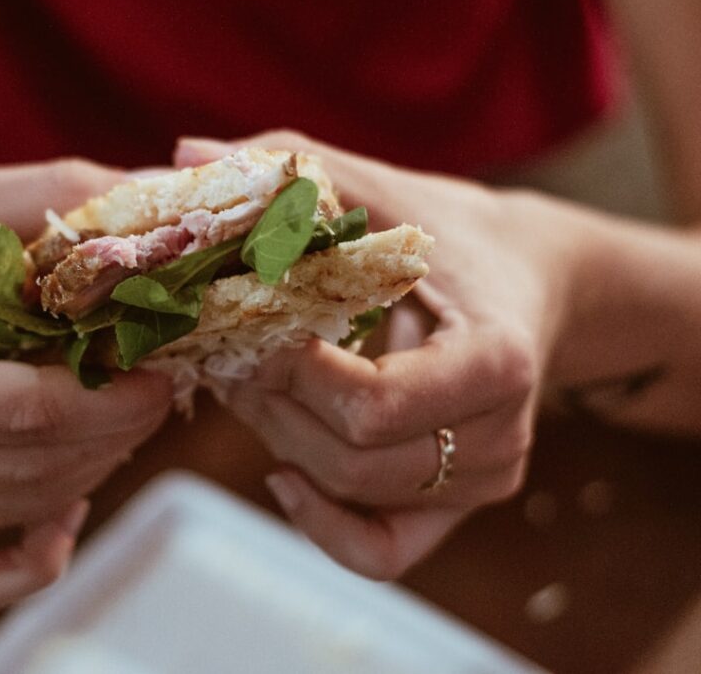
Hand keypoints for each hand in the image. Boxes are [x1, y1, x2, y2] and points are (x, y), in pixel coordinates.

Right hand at [0, 160, 172, 612]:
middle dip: (119, 429)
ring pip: (25, 510)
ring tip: (120, 411)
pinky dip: (39, 551)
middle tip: (158, 381)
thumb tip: (162, 197)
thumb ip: (52, 198)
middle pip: (36, 470)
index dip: (114, 397)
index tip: (163, 366)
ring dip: (94, 466)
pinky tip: (69, 503)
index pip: (29, 416)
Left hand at [175, 131, 582, 578]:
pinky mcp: (458, 505)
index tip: (249, 327)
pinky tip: (282, 473)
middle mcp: (500, 432)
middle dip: (271, 406)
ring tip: (249, 384)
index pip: (373, 405)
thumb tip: (184, 156)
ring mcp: (484, 479)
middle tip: (225, 353)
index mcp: (496, 356)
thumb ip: (290, 169)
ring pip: (351, 495)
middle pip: (351, 459)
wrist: (522, 284)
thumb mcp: (380, 188)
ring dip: (281, 441)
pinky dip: (321, 525)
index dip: (292, 376)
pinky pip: (381, 551)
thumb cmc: (446, 231)